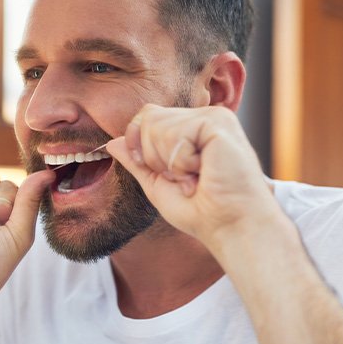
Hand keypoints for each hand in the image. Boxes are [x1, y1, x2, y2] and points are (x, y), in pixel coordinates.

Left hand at [106, 105, 280, 251]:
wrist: (229, 227)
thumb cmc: (201, 212)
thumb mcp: (158, 185)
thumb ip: (137, 162)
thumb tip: (112, 142)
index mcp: (191, 128)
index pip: (148, 116)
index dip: (140, 145)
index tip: (165, 175)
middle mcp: (203, 117)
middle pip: (147, 117)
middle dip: (154, 158)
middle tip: (185, 178)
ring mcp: (212, 117)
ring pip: (156, 125)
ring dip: (169, 163)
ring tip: (196, 178)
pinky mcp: (217, 123)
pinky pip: (174, 134)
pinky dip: (182, 163)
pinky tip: (204, 173)